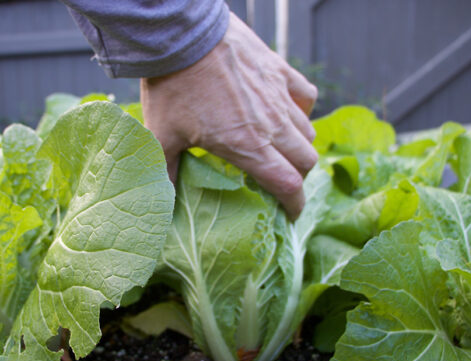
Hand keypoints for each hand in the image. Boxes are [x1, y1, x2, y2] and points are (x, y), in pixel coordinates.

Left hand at [140, 12, 317, 219]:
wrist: (181, 35)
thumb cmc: (171, 86)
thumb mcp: (162, 135)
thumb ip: (166, 171)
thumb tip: (163, 199)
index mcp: (248, 145)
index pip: (288, 185)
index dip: (294, 205)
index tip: (289, 215)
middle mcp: (272, 123)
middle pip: (306, 161)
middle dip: (299, 179)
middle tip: (283, 185)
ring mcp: (279, 95)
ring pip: (307, 132)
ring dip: (299, 148)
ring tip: (283, 153)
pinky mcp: (279, 70)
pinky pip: (305, 96)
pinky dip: (302, 111)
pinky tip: (287, 114)